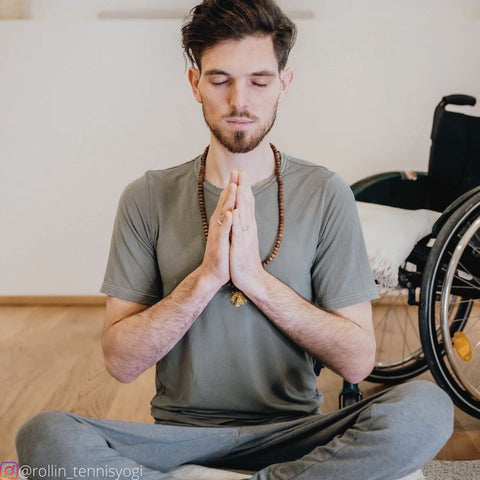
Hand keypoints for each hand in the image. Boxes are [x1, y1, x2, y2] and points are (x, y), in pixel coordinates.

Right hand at [200, 171, 237, 287]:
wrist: (213, 274)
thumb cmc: (222, 254)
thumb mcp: (226, 234)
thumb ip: (227, 221)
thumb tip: (231, 208)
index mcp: (222, 222)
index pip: (227, 201)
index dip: (232, 186)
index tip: (238, 172)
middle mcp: (218, 225)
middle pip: (224, 202)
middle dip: (230, 187)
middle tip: (235, 171)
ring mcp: (218, 234)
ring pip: (223, 214)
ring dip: (228, 200)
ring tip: (233, 186)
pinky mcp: (220, 245)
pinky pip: (223, 232)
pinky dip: (227, 222)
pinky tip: (231, 214)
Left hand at [230, 171, 264, 294]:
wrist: (250, 279)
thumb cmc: (244, 259)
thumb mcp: (243, 238)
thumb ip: (243, 225)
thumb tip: (240, 212)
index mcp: (247, 226)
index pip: (246, 203)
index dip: (243, 188)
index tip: (241, 174)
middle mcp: (248, 228)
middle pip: (246, 205)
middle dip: (243, 188)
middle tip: (241, 171)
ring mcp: (245, 237)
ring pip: (243, 215)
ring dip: (242, 200)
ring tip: (240, 185)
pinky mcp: (240, 247)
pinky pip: (238, 232)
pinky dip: (237, 221)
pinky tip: (235, 212)